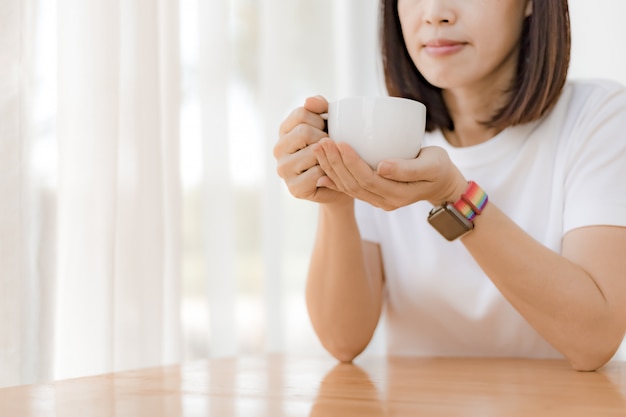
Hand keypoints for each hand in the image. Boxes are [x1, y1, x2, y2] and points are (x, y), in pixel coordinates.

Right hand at [274, 96, 351, 205]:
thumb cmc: (334, 149)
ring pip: (311, 152)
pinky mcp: (294, 188)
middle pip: (303, 132)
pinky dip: (328, 172)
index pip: (301, 114)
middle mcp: (278, 149)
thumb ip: (320, 108)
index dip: (321, 120)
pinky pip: (316, 173)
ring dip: (328, 156)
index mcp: (284, 130)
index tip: (328, 130)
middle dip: (325, 138)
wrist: (344, 181)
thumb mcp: (329, 124)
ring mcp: (283, 169)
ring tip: (332, 159)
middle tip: (332, 147)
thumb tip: (310, 101)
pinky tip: (330, 174)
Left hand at [313, 139, 467, 209]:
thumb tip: (382, 166)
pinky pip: (350, 190)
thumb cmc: (439, 168)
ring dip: (331, 169)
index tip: (339, 142)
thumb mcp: (432, 165)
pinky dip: (334, 181)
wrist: (442, 184)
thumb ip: (408, 168)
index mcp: (397, 194)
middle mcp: (384, 201)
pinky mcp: (374, 195)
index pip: (367, 179)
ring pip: (348, 188)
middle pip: (353, 184)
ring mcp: (377, 200)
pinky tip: (320, 172)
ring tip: (318, 149)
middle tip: (322, 142)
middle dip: (335, 163)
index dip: (351, 162)